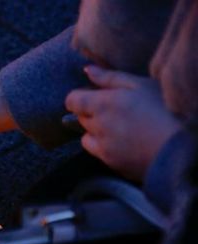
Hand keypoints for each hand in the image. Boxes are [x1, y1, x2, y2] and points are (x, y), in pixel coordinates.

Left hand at [65, 65, 181, 181]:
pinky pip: (98, 153)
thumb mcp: (142, 85)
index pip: (72, 100)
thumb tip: (87, 70)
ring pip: (86, 138)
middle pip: (80, 118)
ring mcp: (103, 147)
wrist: (181, 148)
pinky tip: (125, 142)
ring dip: (96, 132)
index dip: (81, 96)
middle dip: (91, 112)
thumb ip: (110, 78)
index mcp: (104, 104)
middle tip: (116, 110)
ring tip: (121, 128)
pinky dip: (105, 147)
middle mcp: (98, 127)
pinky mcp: (110, 164)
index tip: (95, 96)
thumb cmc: (167, 110)